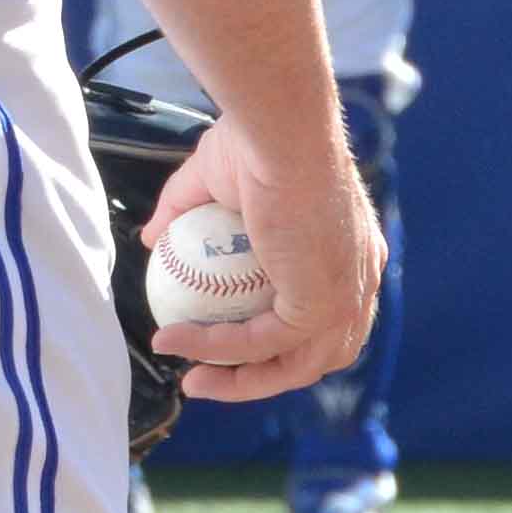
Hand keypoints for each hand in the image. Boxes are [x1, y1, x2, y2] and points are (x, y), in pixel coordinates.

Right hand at [144, 111, 380, 403]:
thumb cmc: (256, 142)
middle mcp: (358, 283)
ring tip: (191, 379)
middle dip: (261, 377)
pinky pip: (260, 343)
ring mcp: (345, 299)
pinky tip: (176, 340)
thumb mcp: (212, 180)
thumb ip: (184, 210)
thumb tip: (153, 239)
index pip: (326, 319)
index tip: (231, 346)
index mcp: (350, 255)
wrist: (280, 132)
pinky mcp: (321, 305)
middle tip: (206, 374)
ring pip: (293, 366)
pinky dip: (215, 347)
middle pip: (315, 357)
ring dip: (239, 380)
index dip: (285, 343)